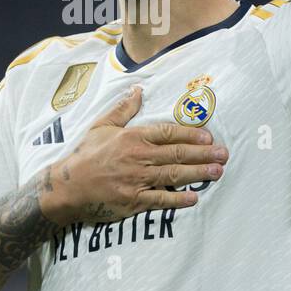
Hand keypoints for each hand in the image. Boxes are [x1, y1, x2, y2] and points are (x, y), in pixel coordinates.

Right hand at [39, 85, 228, 226]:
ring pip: (173, 175)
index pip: (168, 133)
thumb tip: (138, 90)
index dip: (191, 134)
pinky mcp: (133, 201)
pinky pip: (160, 199)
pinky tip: (194, 198)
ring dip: (198, 173)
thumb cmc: (85, 155)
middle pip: (177, 154)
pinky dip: (178, 199)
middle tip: (224, 153)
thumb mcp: (102, 126)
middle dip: (203, 153)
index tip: (209, 135)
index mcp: (132, 137)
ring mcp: (136, 180)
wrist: (66, 187)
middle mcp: (138, 157)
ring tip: (218, 171)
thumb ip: (123, 109)